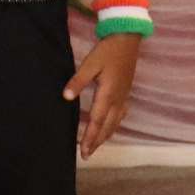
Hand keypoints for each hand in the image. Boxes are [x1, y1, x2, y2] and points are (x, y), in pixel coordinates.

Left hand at [63, 33, 139, 157]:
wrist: (128, 39)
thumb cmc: (108, 50)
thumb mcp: (90, 63)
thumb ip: (78, 81)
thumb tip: (66, 97)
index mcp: (108, 93)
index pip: (96, 121)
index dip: (90, 137)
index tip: (83, 151)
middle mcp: (118, 99)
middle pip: (107, 126)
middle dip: (97, 141)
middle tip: (87, 155)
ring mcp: (124, 96)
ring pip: (115, 122)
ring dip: (105, 135)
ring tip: (96, 146)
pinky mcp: (126, 92)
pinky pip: (121, 114)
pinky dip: (114, 125)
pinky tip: (111, 127)